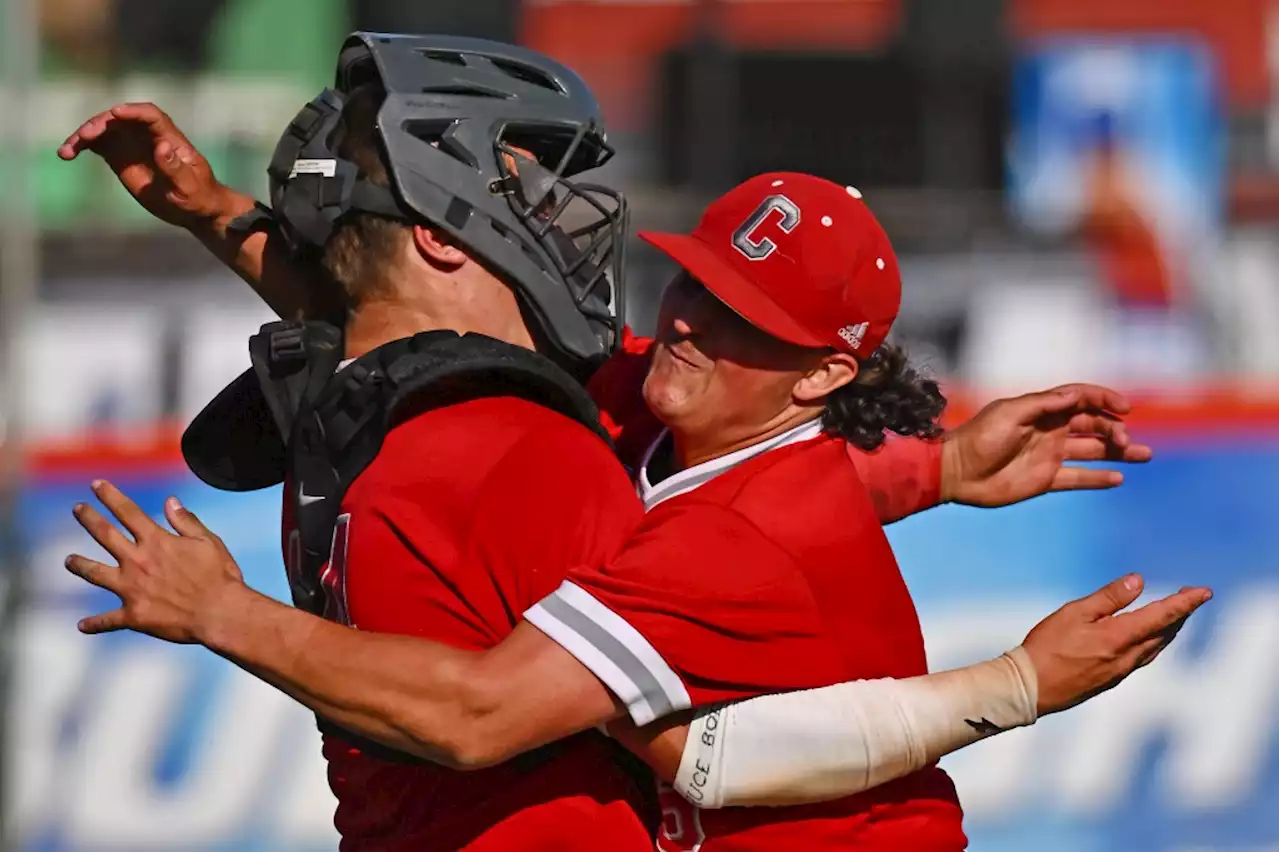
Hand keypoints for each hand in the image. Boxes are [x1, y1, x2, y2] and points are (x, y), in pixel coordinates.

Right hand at [57, 102, 251, 230]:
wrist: (193, 208)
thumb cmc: (198, 197)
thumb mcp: (190, 187)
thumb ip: (175, 169)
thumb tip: (162, 147)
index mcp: (170, 138)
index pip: (151, 115)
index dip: (133, 111)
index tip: (115, 113)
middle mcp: (148, 136)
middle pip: (121, 119)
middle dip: (102, 123)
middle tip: (85, 136)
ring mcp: (132, 144)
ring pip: (105, 129)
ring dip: (85, 135)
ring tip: (68, 150)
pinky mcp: (120, 157)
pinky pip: (97, 144)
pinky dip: (81, 146)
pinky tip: (66, 154)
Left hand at [65, 480, 246, 643]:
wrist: (220, 613)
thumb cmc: (219, 577)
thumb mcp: (209, 542)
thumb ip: (186, 522)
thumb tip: (170, 500)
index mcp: (157, 542)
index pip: (128, 512)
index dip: (110, 496)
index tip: (96, 485)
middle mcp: (138, 561)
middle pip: (105, 535)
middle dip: (89, 519)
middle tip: (77, 509)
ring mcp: (132, 589)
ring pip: (95, 573)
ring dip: (79, 565)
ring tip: (68, 561)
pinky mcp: (134, 615)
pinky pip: (108, 620)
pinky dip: (94, 624)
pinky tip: (82, 626)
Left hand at [941, 384, 1152, 507]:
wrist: (956, 472)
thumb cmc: (978, 438)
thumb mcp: (1008, 413)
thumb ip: (1042, 404)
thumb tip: (1075, 394)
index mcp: (1042, 410)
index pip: (1081, 398)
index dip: (1104, 399)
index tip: (1125, 408)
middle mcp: (1050, 430)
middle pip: (1092, 425)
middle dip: (1114, 429)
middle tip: (1127, 441)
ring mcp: (1049, 455)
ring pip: (1092, 450)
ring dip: (1118, 451)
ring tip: (1144, 454)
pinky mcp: (1045, 480)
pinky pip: (1078, 478)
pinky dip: (1098, 478)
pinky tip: (1119, 477)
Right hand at [1023, 574, 1210, 715]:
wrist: (1031, 688)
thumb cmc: (1047, 646)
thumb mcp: (1074, 613)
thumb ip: (1108, 598)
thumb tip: (1138, 582)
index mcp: (1118, 637)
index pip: (1162, 615)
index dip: (1185, 602)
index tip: (1204, 591)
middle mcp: (1127, 657)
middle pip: (1164, 633)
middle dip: (1181, 614)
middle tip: (1192, 596)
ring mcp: (1120, 672)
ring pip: (1156, 647)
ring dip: (1170, 629)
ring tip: (1176, 616)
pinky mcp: (1111, 680)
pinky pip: (1143, 658)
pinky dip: (1154, 643)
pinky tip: (1148, 639)